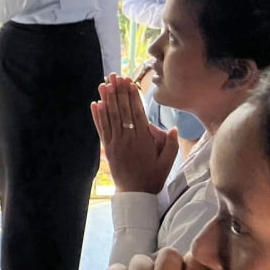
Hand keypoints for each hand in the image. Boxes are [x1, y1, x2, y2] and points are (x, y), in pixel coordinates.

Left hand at [91, 74, 177, 193]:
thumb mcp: (168, 162)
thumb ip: (172, 144)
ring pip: (110, 117)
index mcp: (143, 140)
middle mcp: (127, 139)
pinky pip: (101, 129)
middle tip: (115, 76)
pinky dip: (97, 116)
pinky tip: (96, 103)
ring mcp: (116, 143)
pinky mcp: (107, 148)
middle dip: (119, 92)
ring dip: (107, 99)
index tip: (129, 82)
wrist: (135, 194)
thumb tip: (174, 128)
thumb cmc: (153, 177)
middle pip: (122, 111)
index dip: (132, 96)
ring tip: (104, 84)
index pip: (137, 113)